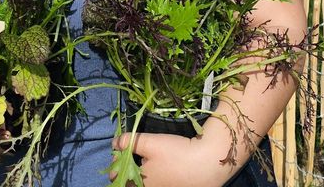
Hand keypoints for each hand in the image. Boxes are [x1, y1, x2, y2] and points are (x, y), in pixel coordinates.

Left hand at [108, 131, 238, 186]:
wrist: (209, 163)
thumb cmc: (176, 154)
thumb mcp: (149, 143)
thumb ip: (129, 142)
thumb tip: (115, 143)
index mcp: (140, 185)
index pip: (118, 180)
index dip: (116, 165)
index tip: (121, 151)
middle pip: (133, 182)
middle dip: (129, 168)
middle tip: (132, 153)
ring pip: (148, 183)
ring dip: (144, 171)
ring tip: (148, 158)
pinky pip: (162, 182)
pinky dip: (158, 175)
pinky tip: (164, 164)